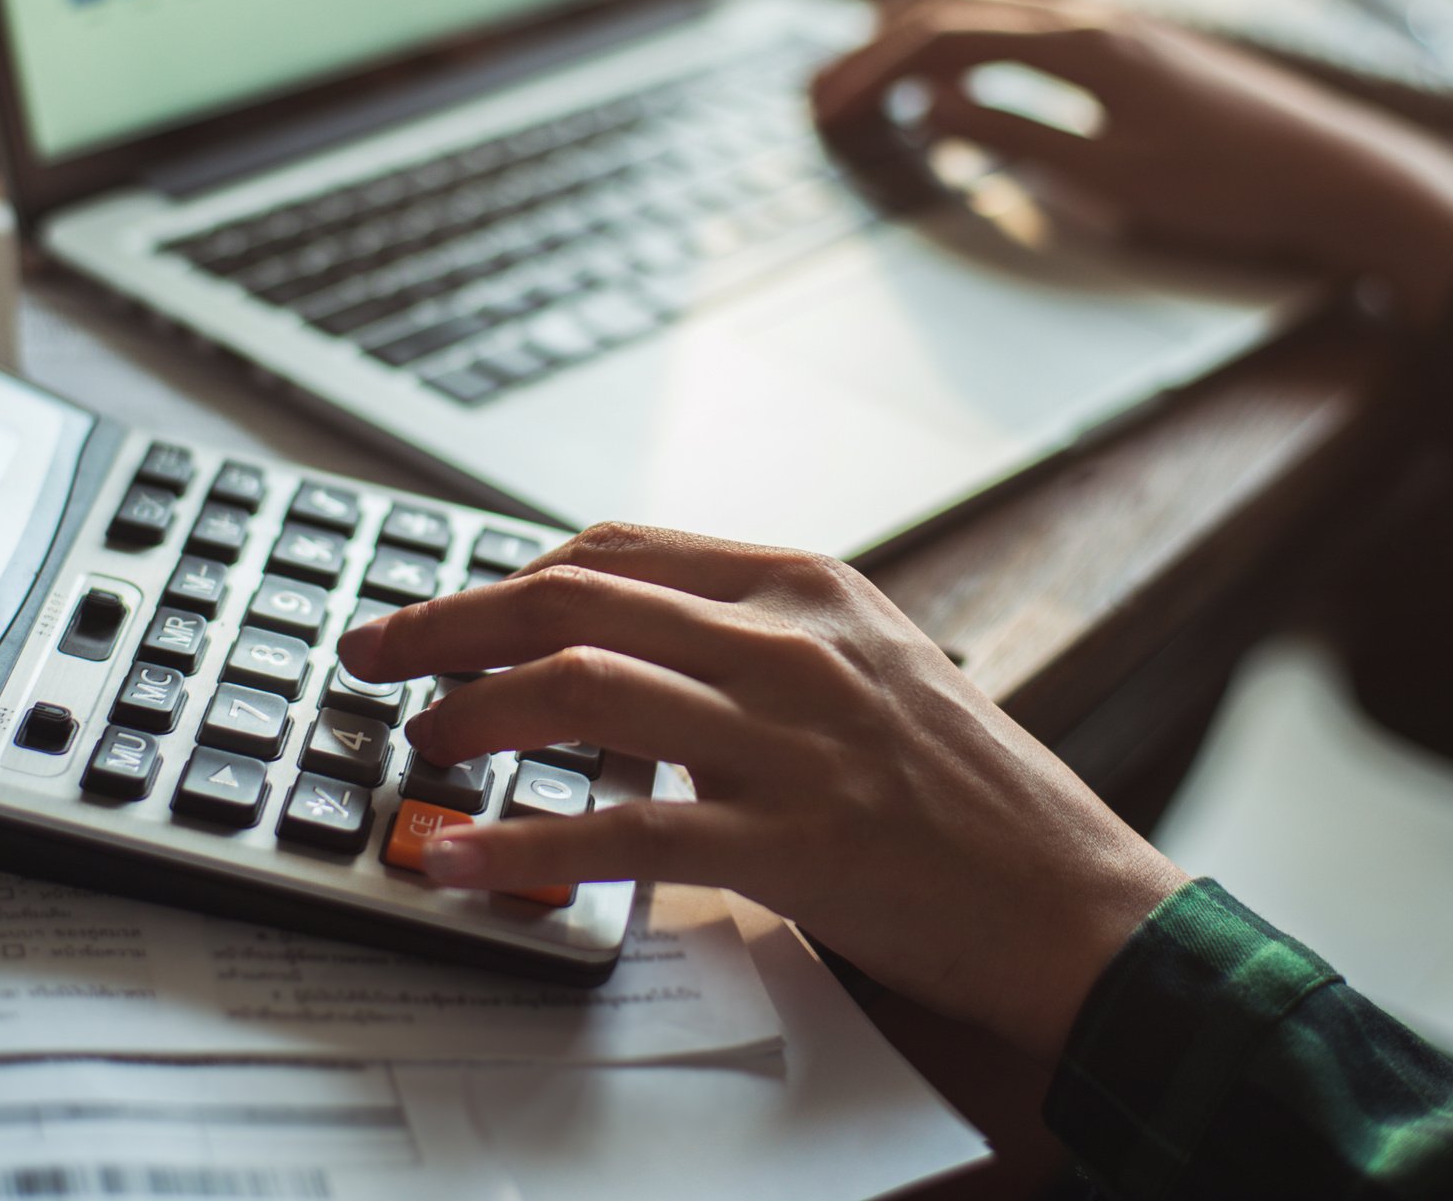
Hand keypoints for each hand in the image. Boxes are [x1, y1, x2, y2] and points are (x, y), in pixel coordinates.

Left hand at [337, 523, 1189, 1064]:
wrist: (1076, 902)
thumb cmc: (971, 794)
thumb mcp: (871, 670)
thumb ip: (757, 644)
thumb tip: (626, 649)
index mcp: (806, 588)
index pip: (619, 551)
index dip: (509, 574)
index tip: (448, 608)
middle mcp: (790, 642)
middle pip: (573, 600)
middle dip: (448, 622)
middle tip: (375, 655)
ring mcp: (790, 740)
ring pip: (582, 692)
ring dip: (471, 714)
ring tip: (417, 746)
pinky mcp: (790, 844)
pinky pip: (622, 831)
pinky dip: (521, 843)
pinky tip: (460, 856)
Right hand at [810, 0, 1452, 328]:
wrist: (1335, 172)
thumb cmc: (1232, 185)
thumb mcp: (1112, 178)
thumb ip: (1016, 136)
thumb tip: (930, 111)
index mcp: (1082, 41)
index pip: (943, 35)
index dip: (872, 70)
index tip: (824, 107)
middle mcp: (1090, 13)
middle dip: (875, 43)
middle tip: (821, 91)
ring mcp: (1110, 22)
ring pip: (985, 1)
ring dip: (915, 34)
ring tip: (868, 81)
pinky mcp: (1126, 44)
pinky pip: (1021, 23)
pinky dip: (964, 42)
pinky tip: (952, 84)